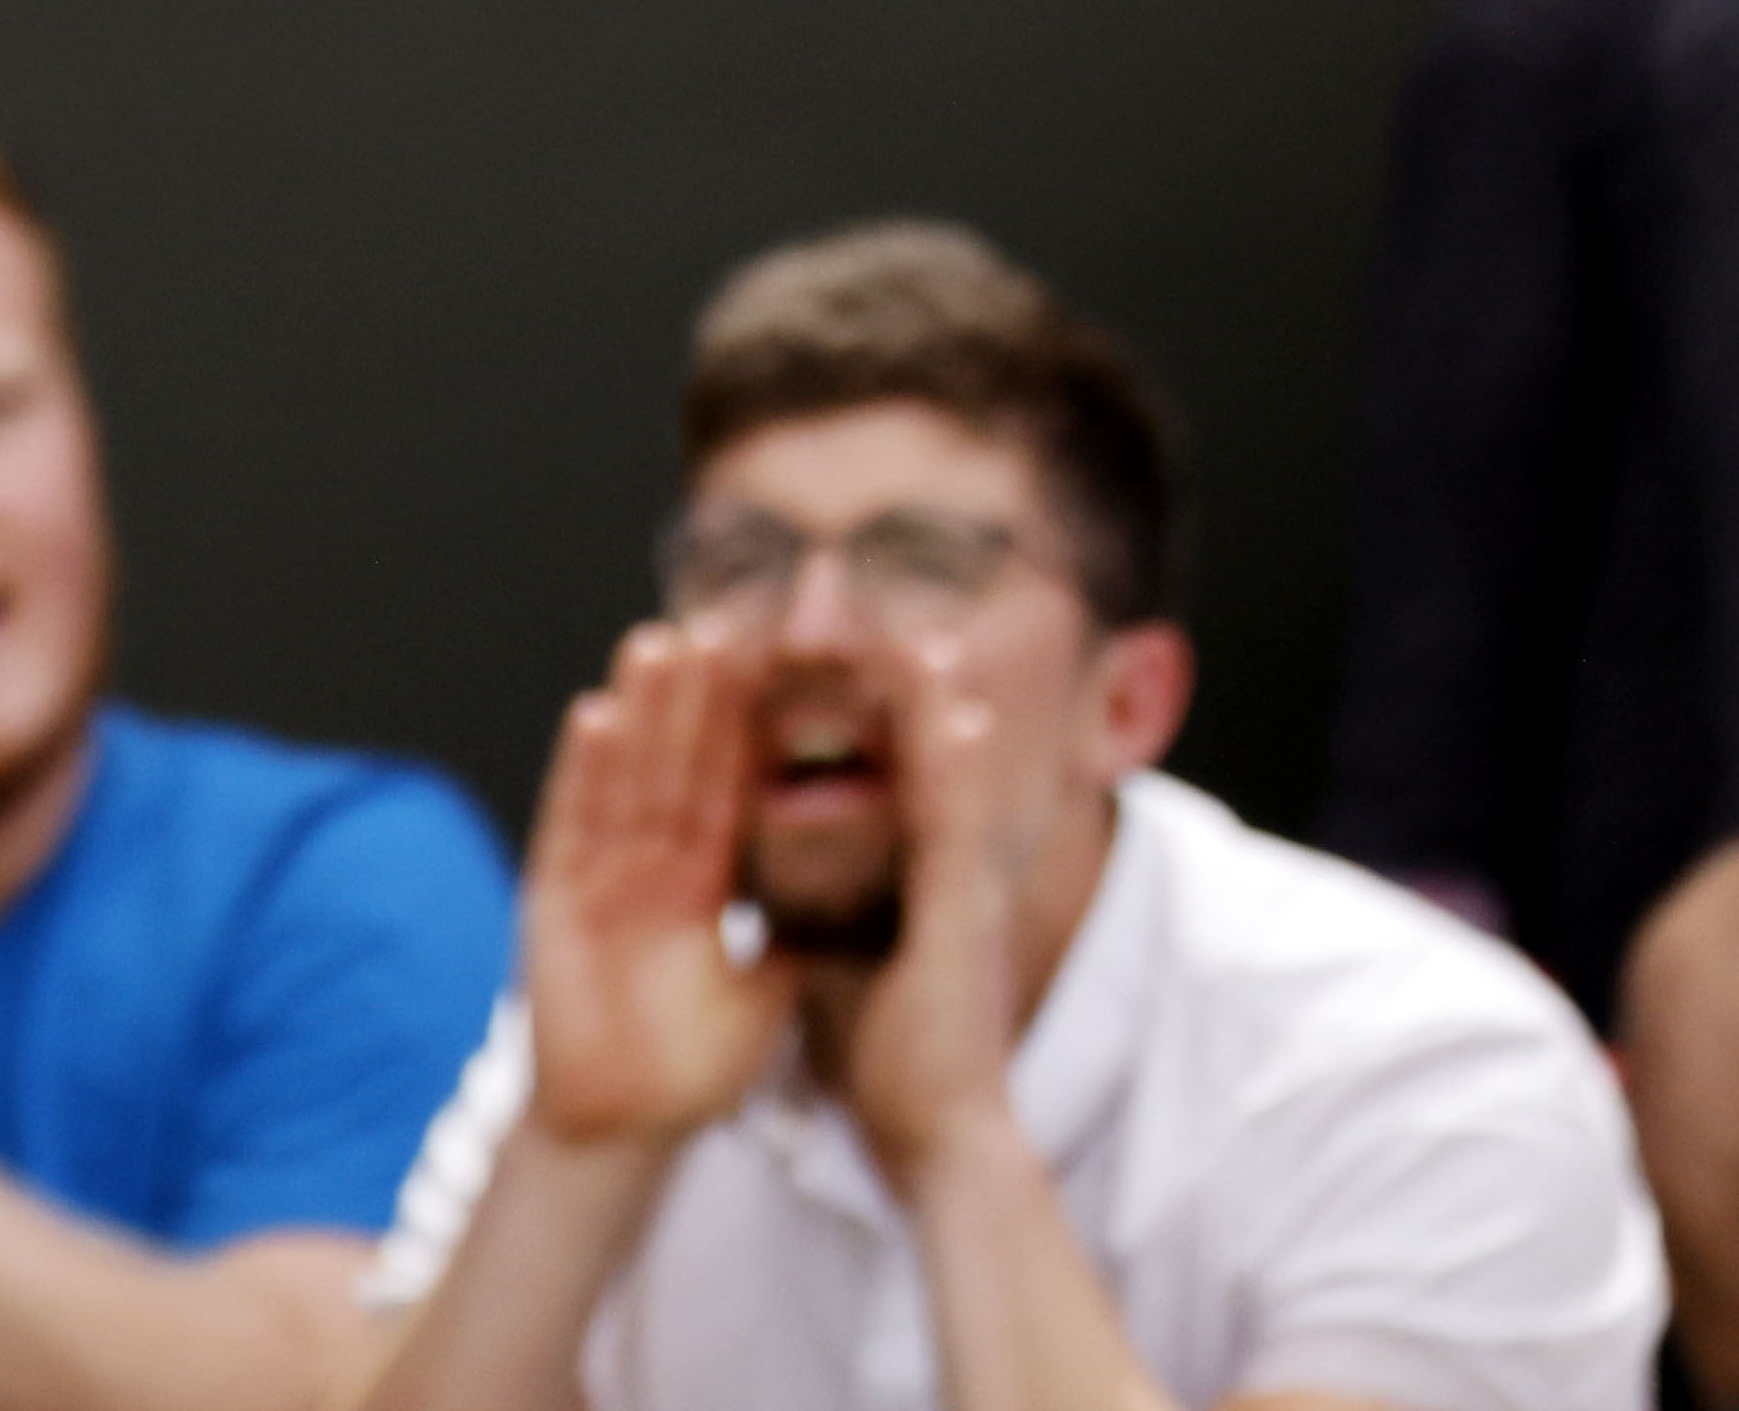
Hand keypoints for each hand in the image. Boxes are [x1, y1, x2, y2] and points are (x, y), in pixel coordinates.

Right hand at [512, 624, 793, 1151]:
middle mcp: (653, 867)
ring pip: (626, 778)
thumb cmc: (694, 1071)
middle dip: (696, 697)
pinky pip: (572, 823)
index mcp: (708, 882)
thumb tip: (872, 882)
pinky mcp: (554, 897)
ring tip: (656, 641)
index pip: (734, 790)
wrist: (625, 1130)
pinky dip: (581, 771)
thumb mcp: (773, 991)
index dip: (752, 729)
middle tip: (717, 619)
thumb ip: (804, 931)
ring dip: (640, 712)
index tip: (777, 662)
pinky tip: (594, 716)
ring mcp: (600, 876)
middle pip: (679, 768)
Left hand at [833, 636, 1061, 1189]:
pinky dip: (961, 765)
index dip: (865, 712)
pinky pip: (960, 825)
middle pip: (922, 756)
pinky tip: (963, 712)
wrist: (936, 1129)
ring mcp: (962, 885)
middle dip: (901, 686)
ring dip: (938, 699)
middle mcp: (942, 869)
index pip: (886, 772)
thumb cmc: (890, 1050)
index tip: (841, 647)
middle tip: (887, 609)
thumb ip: (819, 899)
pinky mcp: (965, 914)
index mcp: (908, 876)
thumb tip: (772, 860)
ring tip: (928, 626)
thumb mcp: (840, 949)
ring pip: (952, 771)